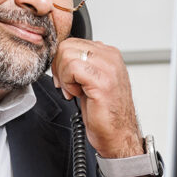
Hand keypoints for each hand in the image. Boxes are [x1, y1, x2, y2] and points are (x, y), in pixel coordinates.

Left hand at [51, 38, 144, 159]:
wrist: (118, 134)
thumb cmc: (105, 112)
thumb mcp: (91, 80)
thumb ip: (81, 63)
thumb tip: (59, 56)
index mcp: (108, 54)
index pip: (72, 42)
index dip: (61, 61)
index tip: (66, 79)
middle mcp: (110, 57)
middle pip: (67, 45)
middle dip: (59, 67)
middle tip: (68, 86)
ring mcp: (108, 67)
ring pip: (67, 54)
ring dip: (64, 76)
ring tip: (75, 91)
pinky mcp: (102, 81)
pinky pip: (72, 68)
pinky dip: (68, 83)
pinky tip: (78, 94)